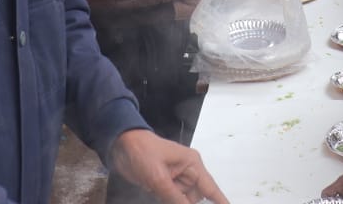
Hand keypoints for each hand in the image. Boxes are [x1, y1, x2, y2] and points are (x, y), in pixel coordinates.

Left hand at [111, 129, 228, 203]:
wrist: (121, 145)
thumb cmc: (142, 153)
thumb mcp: (159, 178)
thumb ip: (175, 198)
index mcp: (192, 164)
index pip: (211, 188)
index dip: (221, 202)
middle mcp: (187, 172)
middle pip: (196, 197)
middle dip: (186, 201)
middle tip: (166, 191)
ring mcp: (176, 178)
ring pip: (183, 200)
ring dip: (172, 200)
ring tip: (158, 187)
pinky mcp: (164, 184)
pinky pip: (171, 199)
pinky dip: (167, 200)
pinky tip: (155, 190)